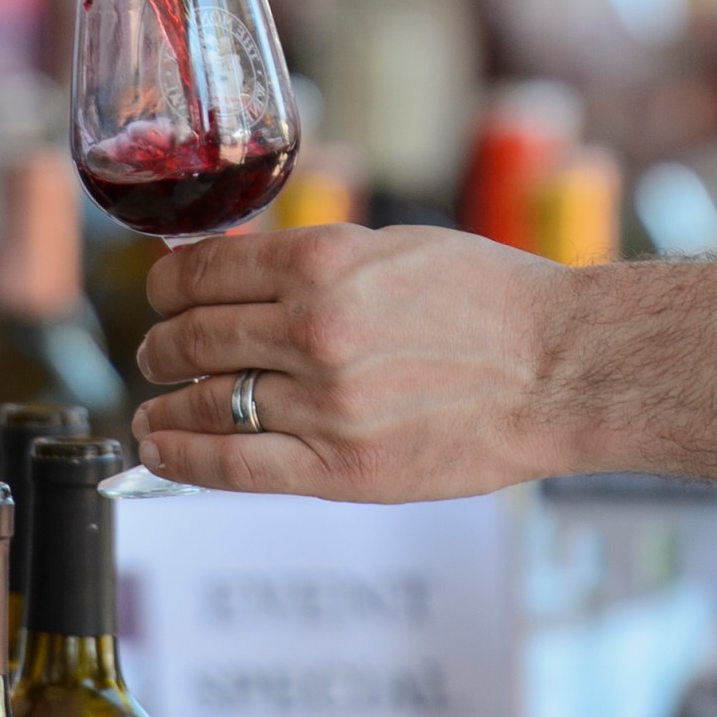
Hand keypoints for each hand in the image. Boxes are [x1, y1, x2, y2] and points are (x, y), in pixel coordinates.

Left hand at [129, 226, 716, 503]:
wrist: (563, 367)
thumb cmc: (492, 302)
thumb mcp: (394, 248)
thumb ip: (313, 264)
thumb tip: (236, 274)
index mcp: (323, 263)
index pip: (201, 272)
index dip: (165, 286)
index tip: (160, 295)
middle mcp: (313, 329)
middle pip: (193, 337)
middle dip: (160, 345)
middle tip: (153, 353)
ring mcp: (324, 403)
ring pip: (203, 401)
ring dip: (164, 404)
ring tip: (152, 410)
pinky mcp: (341, 468)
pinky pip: (231, 467)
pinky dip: (180, 458)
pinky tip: (159, 450)